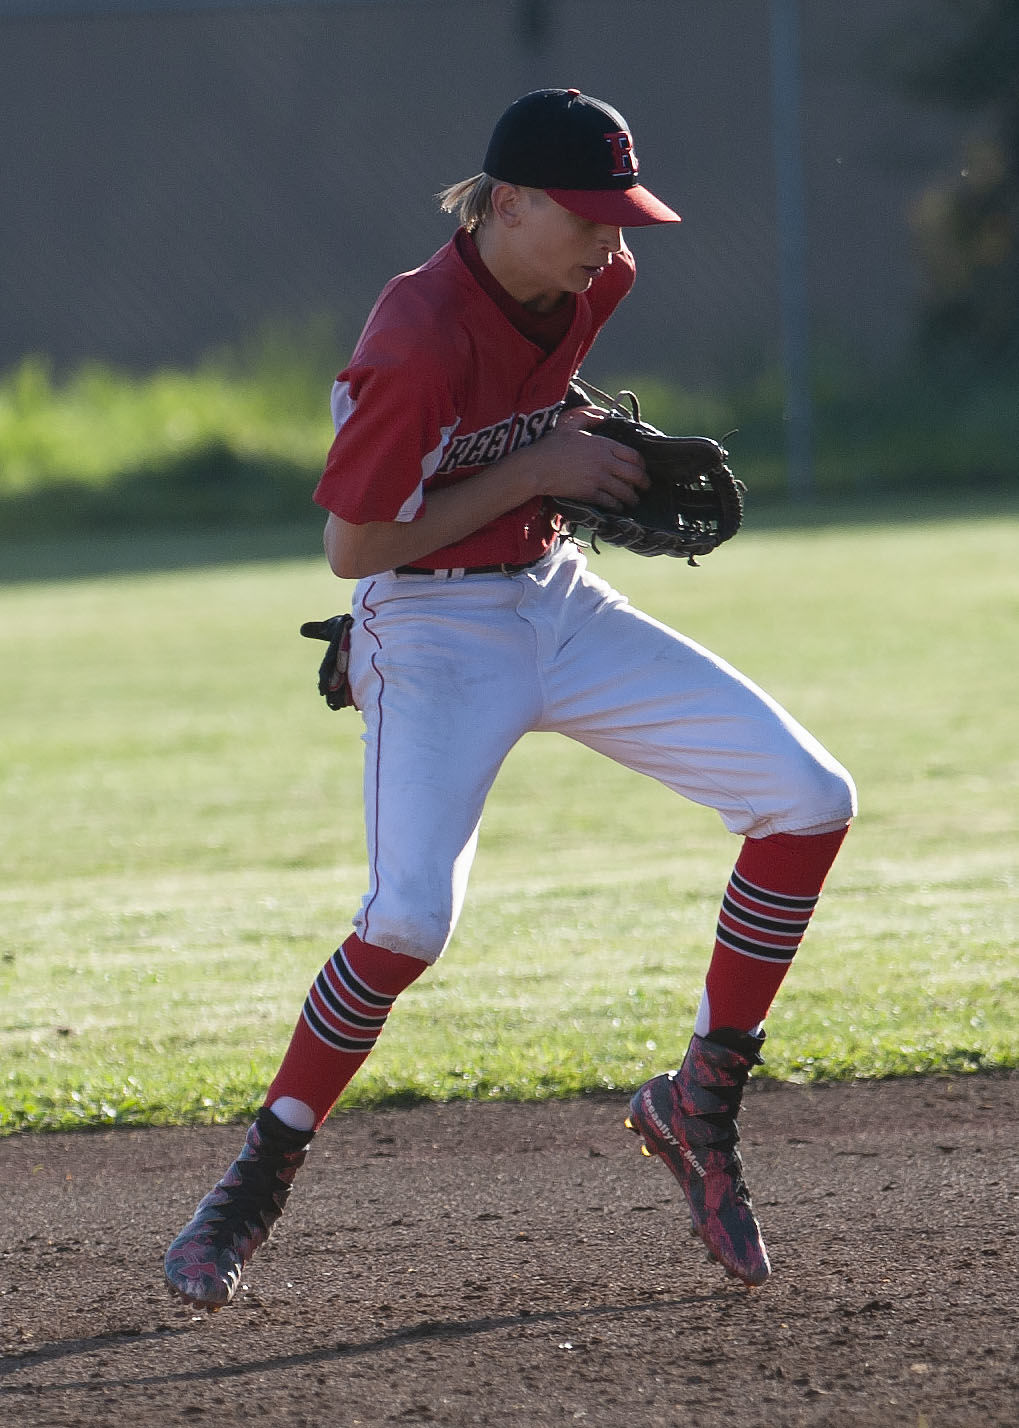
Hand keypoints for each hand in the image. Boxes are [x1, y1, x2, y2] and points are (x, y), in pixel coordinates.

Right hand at [532, 417, 648, 510]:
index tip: (642, 469)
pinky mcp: (589, 494)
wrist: (536, 467)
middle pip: (635, 475)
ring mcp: (598, 480)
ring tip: (634, 500)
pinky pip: (611, 502)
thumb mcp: (570, 423)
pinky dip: (618, 506)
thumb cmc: (551, 444)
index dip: (642, 464)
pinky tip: (618, 506)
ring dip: (632, 498)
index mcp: (603, 445)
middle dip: (644, 483)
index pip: (634, 456)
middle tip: (646, 487)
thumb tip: (604, 415)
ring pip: (625, 492)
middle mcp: (605, 463)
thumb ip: (589, 416)